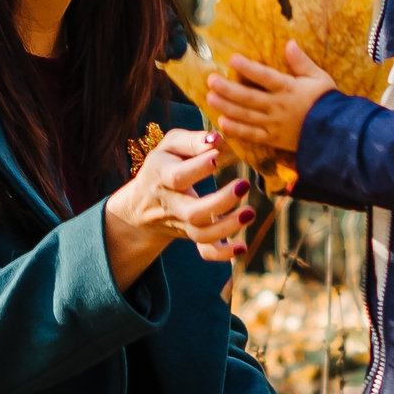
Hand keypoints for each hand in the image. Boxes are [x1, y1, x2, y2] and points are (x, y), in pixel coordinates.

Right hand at [102, 128, 254, 288]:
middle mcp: (171, 203)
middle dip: (220, 202)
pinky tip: (242, 247)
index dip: (198, 167)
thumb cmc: (165, 164)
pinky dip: (222, 254)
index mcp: (161, 176)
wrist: (143, 203)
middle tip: (244, 185)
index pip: (178, 177)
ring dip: (227, 227)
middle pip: (192, 212)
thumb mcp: (171, 145)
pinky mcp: (191, 236)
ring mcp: (181, 223)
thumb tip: (218, 139)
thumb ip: (192, 141)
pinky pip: (204, 251)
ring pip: (201, 234)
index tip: (218, 155)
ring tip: (250, 212)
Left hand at [208, 42, 339, 156]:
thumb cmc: (328, 102)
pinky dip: (237, 130)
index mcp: (289, 89)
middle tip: (211, 80)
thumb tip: (290, 43)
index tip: (232, 59)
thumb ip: (302, 62)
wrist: (337, 133)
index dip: (248, 68)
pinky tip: (223, 123)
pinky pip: (252, 135)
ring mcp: (274, 124)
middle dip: (228, 89)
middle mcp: (278, 106)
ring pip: (246, 115)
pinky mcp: (274, 139)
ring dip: (227, 107)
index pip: (265, 77)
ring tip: (210, 98)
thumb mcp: (319, 78)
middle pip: (249, 97)